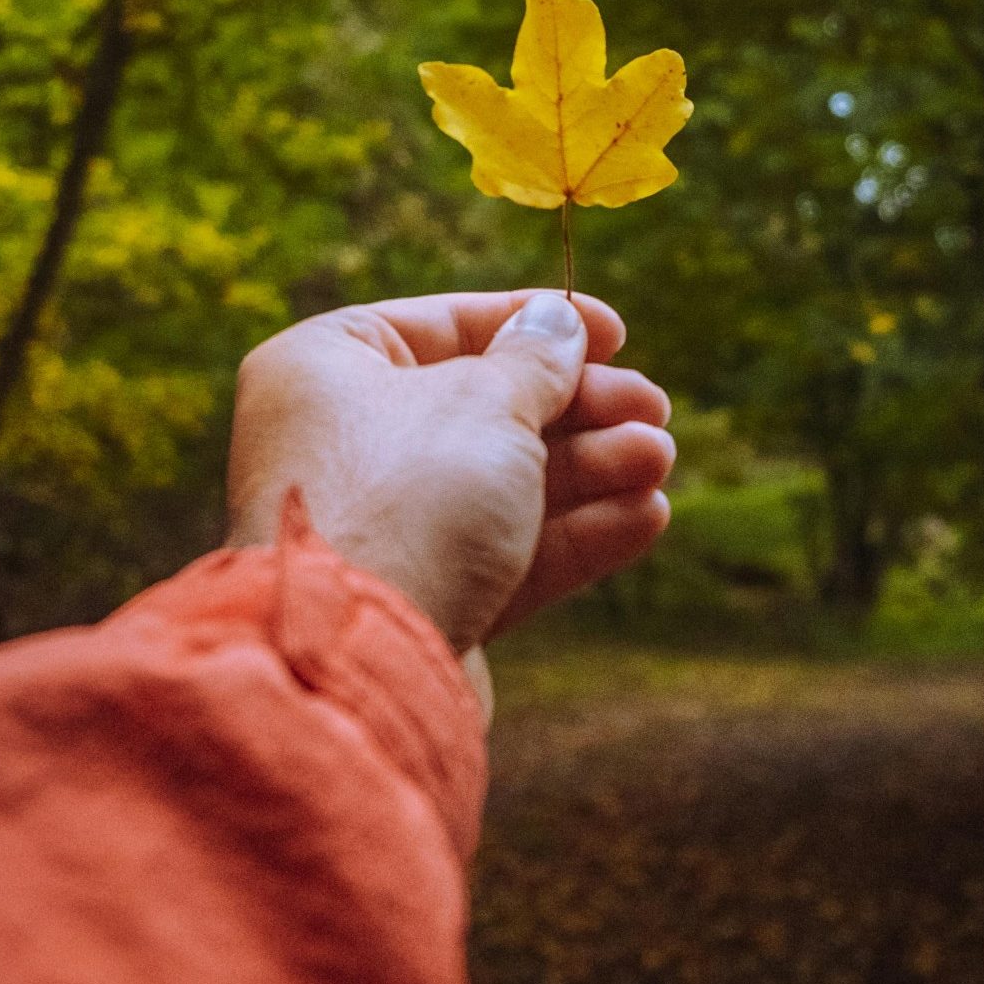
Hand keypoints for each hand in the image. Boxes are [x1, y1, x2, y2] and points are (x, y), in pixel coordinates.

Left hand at [225, 290, 673, 652]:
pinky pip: (506, 552)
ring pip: (505, 485)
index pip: (445, 325)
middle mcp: (344, 444)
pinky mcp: (421, 599)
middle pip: (486, 407)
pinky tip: (645, 517)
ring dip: (592, 469)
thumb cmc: (407, 498)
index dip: (536, 323)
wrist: (351, 662)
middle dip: (581, 410)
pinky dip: (575, 533)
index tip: (615, 332)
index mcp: (326, 368)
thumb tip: (558, 321)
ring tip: (657, 460)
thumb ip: (535, 361)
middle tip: (654, 409)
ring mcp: (384, 527)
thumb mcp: (485, 401)